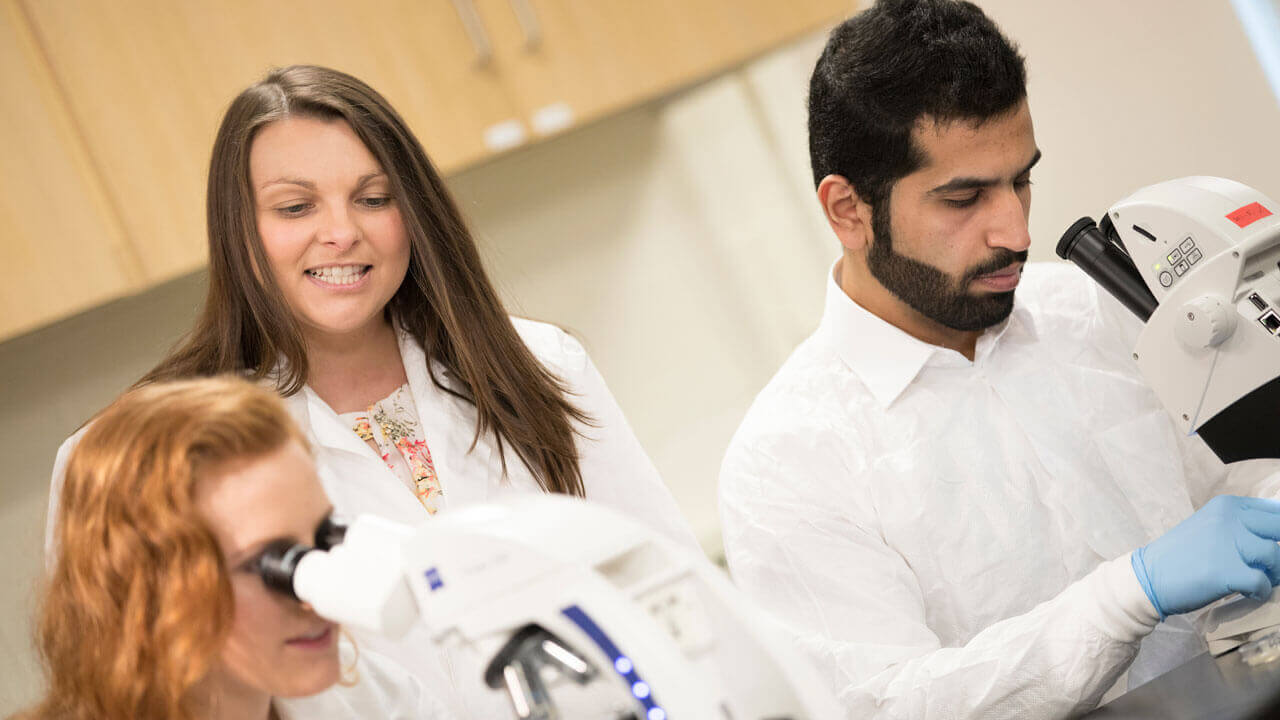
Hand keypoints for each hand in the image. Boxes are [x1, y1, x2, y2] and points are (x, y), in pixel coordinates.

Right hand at [1132, 495, 1279, 617]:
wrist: (1149, 577)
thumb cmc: (1181, 555)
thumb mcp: (1210, 527)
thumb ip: (1239, 524)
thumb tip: (1276, 531)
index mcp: (1226, 505)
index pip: (1274, 510)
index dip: (1277, 529)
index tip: (1272, 542)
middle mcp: (1228, 518)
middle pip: (1278, 529)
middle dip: (1278, 552)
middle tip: (1271, 566)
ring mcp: (1227, 543)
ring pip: (1275, 556)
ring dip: (1273, 573)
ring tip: (1261, 580)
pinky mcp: (1226, 571)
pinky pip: (1263, 583)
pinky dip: (1260, 591)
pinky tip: (1248, 592)